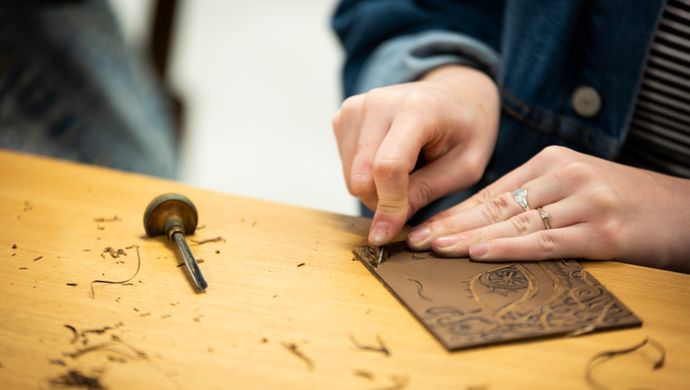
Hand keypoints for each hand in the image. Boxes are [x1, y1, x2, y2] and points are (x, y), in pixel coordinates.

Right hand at [332, 65, 499, 245]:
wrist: (455, 94)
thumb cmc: (466, 130)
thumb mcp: (466, 167)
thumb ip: (426, 192)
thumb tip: (385, 226)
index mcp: (417, 108)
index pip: (388, 167)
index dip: (388, 206)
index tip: (388, 234)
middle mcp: (379, 102)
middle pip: (361, 175)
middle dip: (381, 202)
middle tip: (410, 200)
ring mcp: (356, 107)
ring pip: (350, 175)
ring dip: (375, 189)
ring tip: (407, 173)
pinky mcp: (344, 116)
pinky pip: (345, 165)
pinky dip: (365, 175)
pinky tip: (389, 160)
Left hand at [407, 146, 689, 271]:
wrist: (686, 209)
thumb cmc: (626, 202)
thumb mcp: (577, 187)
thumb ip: (536, 198)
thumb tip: (484, 223)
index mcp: (553, 162)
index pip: (492, 192)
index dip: (455, 212)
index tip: (424, 227)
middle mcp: (564, 175)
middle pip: (495, 206)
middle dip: (451, 225)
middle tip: (415, 240)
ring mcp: (583, 201)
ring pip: (514, 222)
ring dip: (468, 238)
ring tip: (435, 248)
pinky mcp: (601, 229)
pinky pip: (546, 241)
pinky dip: (509, 247)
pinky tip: (478, 252)